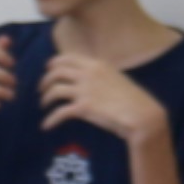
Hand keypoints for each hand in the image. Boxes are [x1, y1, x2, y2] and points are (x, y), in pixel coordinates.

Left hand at [38, 50, 168, 150]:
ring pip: (55, 89)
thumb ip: (101, 76)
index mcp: (97, 64)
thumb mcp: (117, 79)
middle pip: (56, 71)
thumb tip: (89, 80)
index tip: (48, 69)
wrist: (142, 115)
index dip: (54, 63)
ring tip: (43, 105)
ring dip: (45, 98)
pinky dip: (50, 120)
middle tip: (41, 90)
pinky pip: (59, 112)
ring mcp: (85, 90)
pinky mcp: (84, 108)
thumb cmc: (134, 100)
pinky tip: (46, 126)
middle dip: (45, 80)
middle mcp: (89, 73)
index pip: (68, 57)